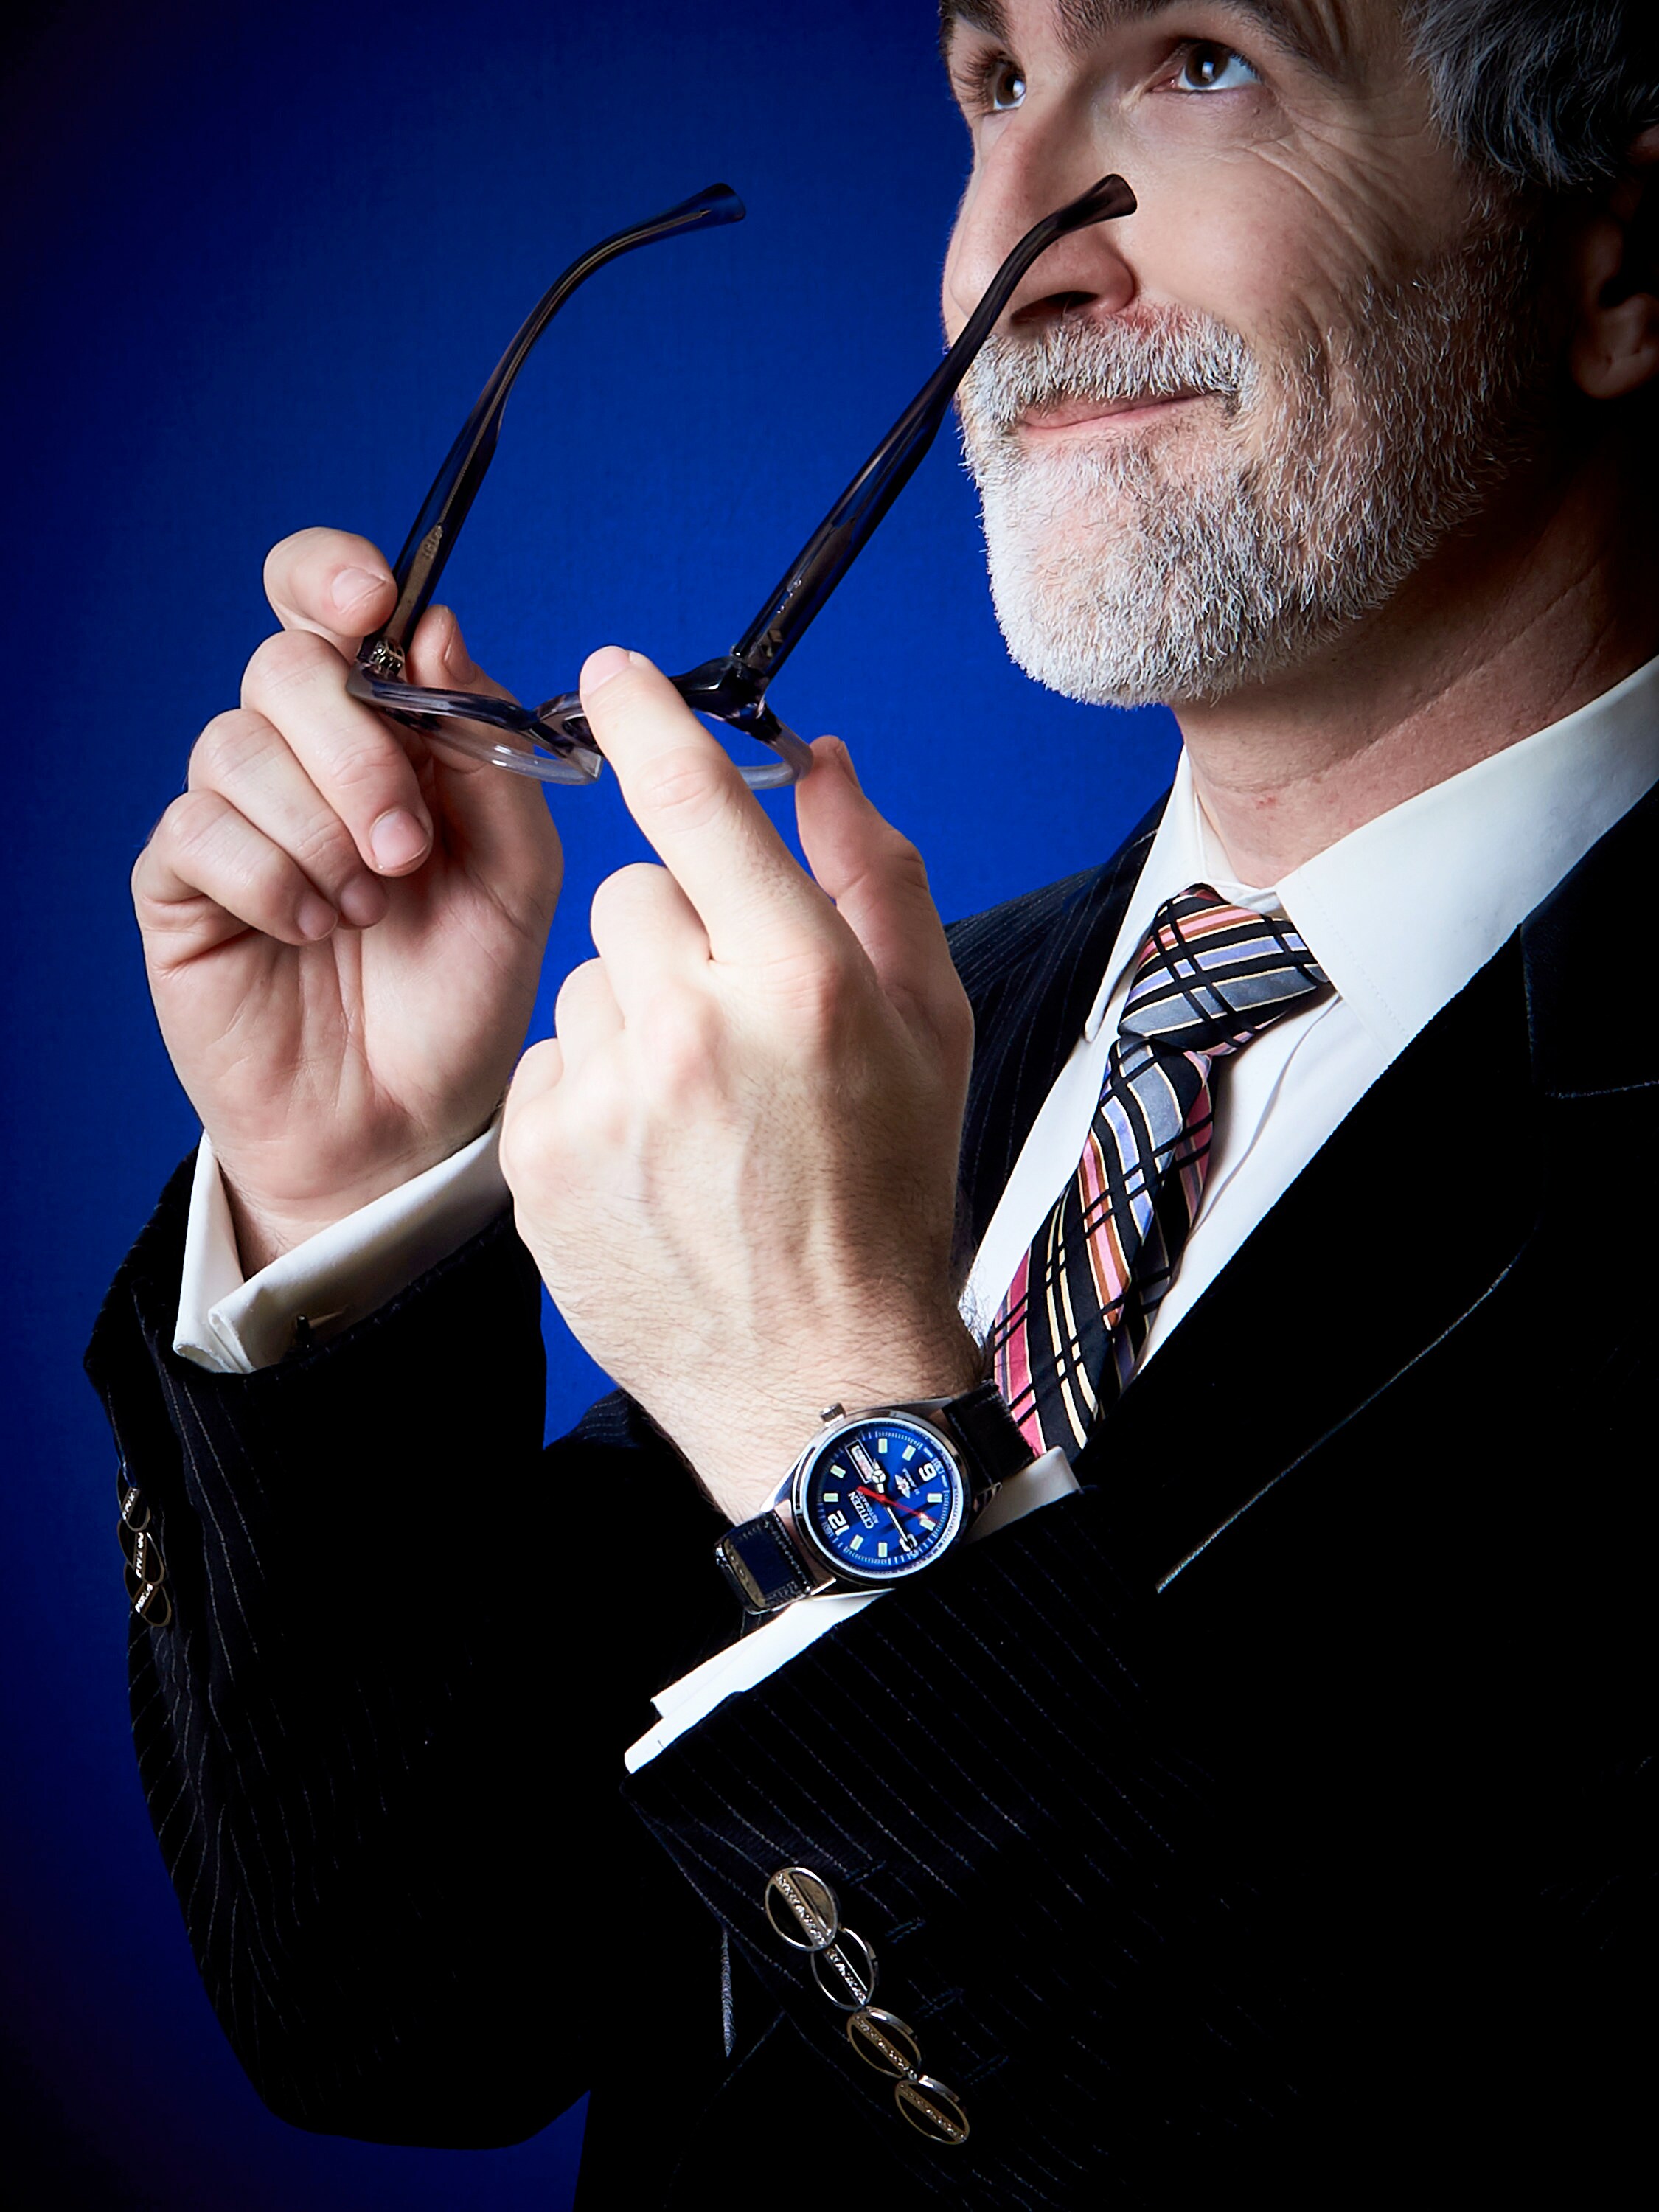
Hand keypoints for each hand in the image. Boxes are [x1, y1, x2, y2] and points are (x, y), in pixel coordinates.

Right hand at [134, 527, 562, 1270]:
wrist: (406, 1125)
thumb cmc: (463, 997)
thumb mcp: (519, 874)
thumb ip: (493, 753)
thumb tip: (439, 629)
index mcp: (387, 732)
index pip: (326, 601)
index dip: (332, 575)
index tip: (370, 600)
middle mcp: (302, 758)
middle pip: (285, 666)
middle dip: (355, 749)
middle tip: (405, 847)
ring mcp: (236, 817)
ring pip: (236, 745)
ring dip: (320, 832)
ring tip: (369, 911)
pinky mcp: (180, 883)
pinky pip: (200, 831)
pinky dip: (272, 881)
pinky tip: (312, 932)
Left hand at [499, 646, 979, 1522]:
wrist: (816, 1371)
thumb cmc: (885, 1193)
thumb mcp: (929, 1027)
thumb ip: (875, 875)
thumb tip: (817, 760)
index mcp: (802, 980)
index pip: (695, 803)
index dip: (647, 719)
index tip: (612, 671)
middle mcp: (694, 1026)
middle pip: (630, 890)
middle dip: (675, 930)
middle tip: (729, 1019)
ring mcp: (608, 1097)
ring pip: (584, 978)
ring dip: (631, 1013)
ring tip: (693, 1106)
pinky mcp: (540, 1158)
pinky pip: (549, 1059)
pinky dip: (591, 1087)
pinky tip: (649, 1152)